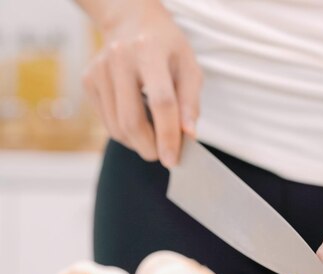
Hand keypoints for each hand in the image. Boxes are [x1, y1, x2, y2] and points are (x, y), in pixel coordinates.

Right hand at [82, 2, 202, 166]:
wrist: (131, 22)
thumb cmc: (167, 48)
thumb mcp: (189, 67)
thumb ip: (190, 102)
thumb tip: (188, 136)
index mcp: (150, 51)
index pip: (161, 102)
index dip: (168, 135)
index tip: (174, 160)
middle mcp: (119, 58)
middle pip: (132, 120)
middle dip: (150, 147)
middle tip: (164, 156)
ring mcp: (99, 70)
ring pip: (116, 126)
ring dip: (138, 143)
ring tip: (155, 138)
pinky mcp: (88, 81)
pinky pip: (106, 121)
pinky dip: (125, 133)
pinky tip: (138, 123)